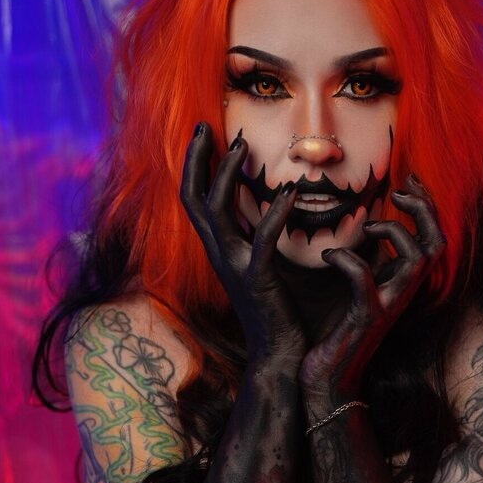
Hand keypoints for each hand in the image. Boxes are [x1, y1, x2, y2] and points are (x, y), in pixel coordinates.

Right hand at [180, 123, 305, 363]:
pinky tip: (289, 193)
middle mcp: (219, 255)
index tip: (203, 133)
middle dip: (197, 159)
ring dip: (228, 174)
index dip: (195, 165)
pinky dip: (274, 214)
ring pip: (218, 211)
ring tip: (242, 145)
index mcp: (219, 250)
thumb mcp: (262, 268)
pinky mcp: (257, 282)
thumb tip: (267, 209)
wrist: (281, 357)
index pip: (195, 200)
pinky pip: (262, 241)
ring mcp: (234, 268)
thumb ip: (258, 238)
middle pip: (193, 198)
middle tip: (205, 125)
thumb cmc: (278, 312)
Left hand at [299, 173, 444, 403]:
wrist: (327, 380)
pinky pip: (365, 282)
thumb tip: (367, 227)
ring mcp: (386, 307)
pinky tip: (328, 255)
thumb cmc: (336, 333)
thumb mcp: (358, 290)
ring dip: (394, 234)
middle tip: (397, 191)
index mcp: (400, 282)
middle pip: (437, 244)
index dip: (425, 205)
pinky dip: (349, 261)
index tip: (406, 180)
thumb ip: (370, 261)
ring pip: (418, 261)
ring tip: (367, 227)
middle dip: (423, 210)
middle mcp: (401, 293)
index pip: (431, 237)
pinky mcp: (364, 319)